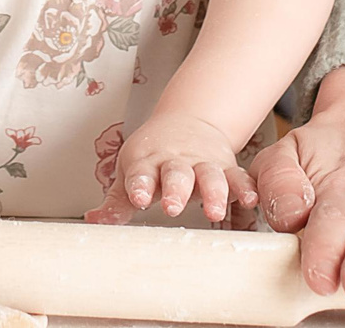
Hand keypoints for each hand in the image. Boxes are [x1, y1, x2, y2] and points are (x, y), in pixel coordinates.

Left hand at [85, 112, 256, 224]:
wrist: (186, 122)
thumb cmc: (153, 156)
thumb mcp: (132, 173)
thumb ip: (117, 202)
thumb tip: (93, 221)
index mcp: (148, 163)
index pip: (140, 174)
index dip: (138, 185)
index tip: (137, 198)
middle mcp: (176, 162)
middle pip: (176, 174)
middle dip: (175, 190)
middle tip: (171, 207)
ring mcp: (202, 164)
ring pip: (209, 175)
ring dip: (213, 192)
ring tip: (214, 211)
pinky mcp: (226, 168)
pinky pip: (237, 177)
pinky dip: (245, 187)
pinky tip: (251, 200)